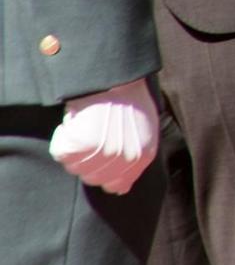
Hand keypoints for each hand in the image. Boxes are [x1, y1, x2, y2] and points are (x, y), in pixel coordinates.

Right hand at [49, 76, 157, 193]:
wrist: (116, 76)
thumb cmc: (129, 99)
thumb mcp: (145, 130)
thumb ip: (135, 160)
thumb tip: (120, 188)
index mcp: (142, 156)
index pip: (114, 186)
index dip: (102, 172)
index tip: (97, 157)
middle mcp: (123, 159)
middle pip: (91, 178)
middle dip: (88, 160)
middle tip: (91, 135)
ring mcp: (102, 153)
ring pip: (74, 167)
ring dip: (74, 148)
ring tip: (85, 126)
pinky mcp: (81, 144)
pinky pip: (59, 153)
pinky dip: (61, 138)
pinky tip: (72, 123)